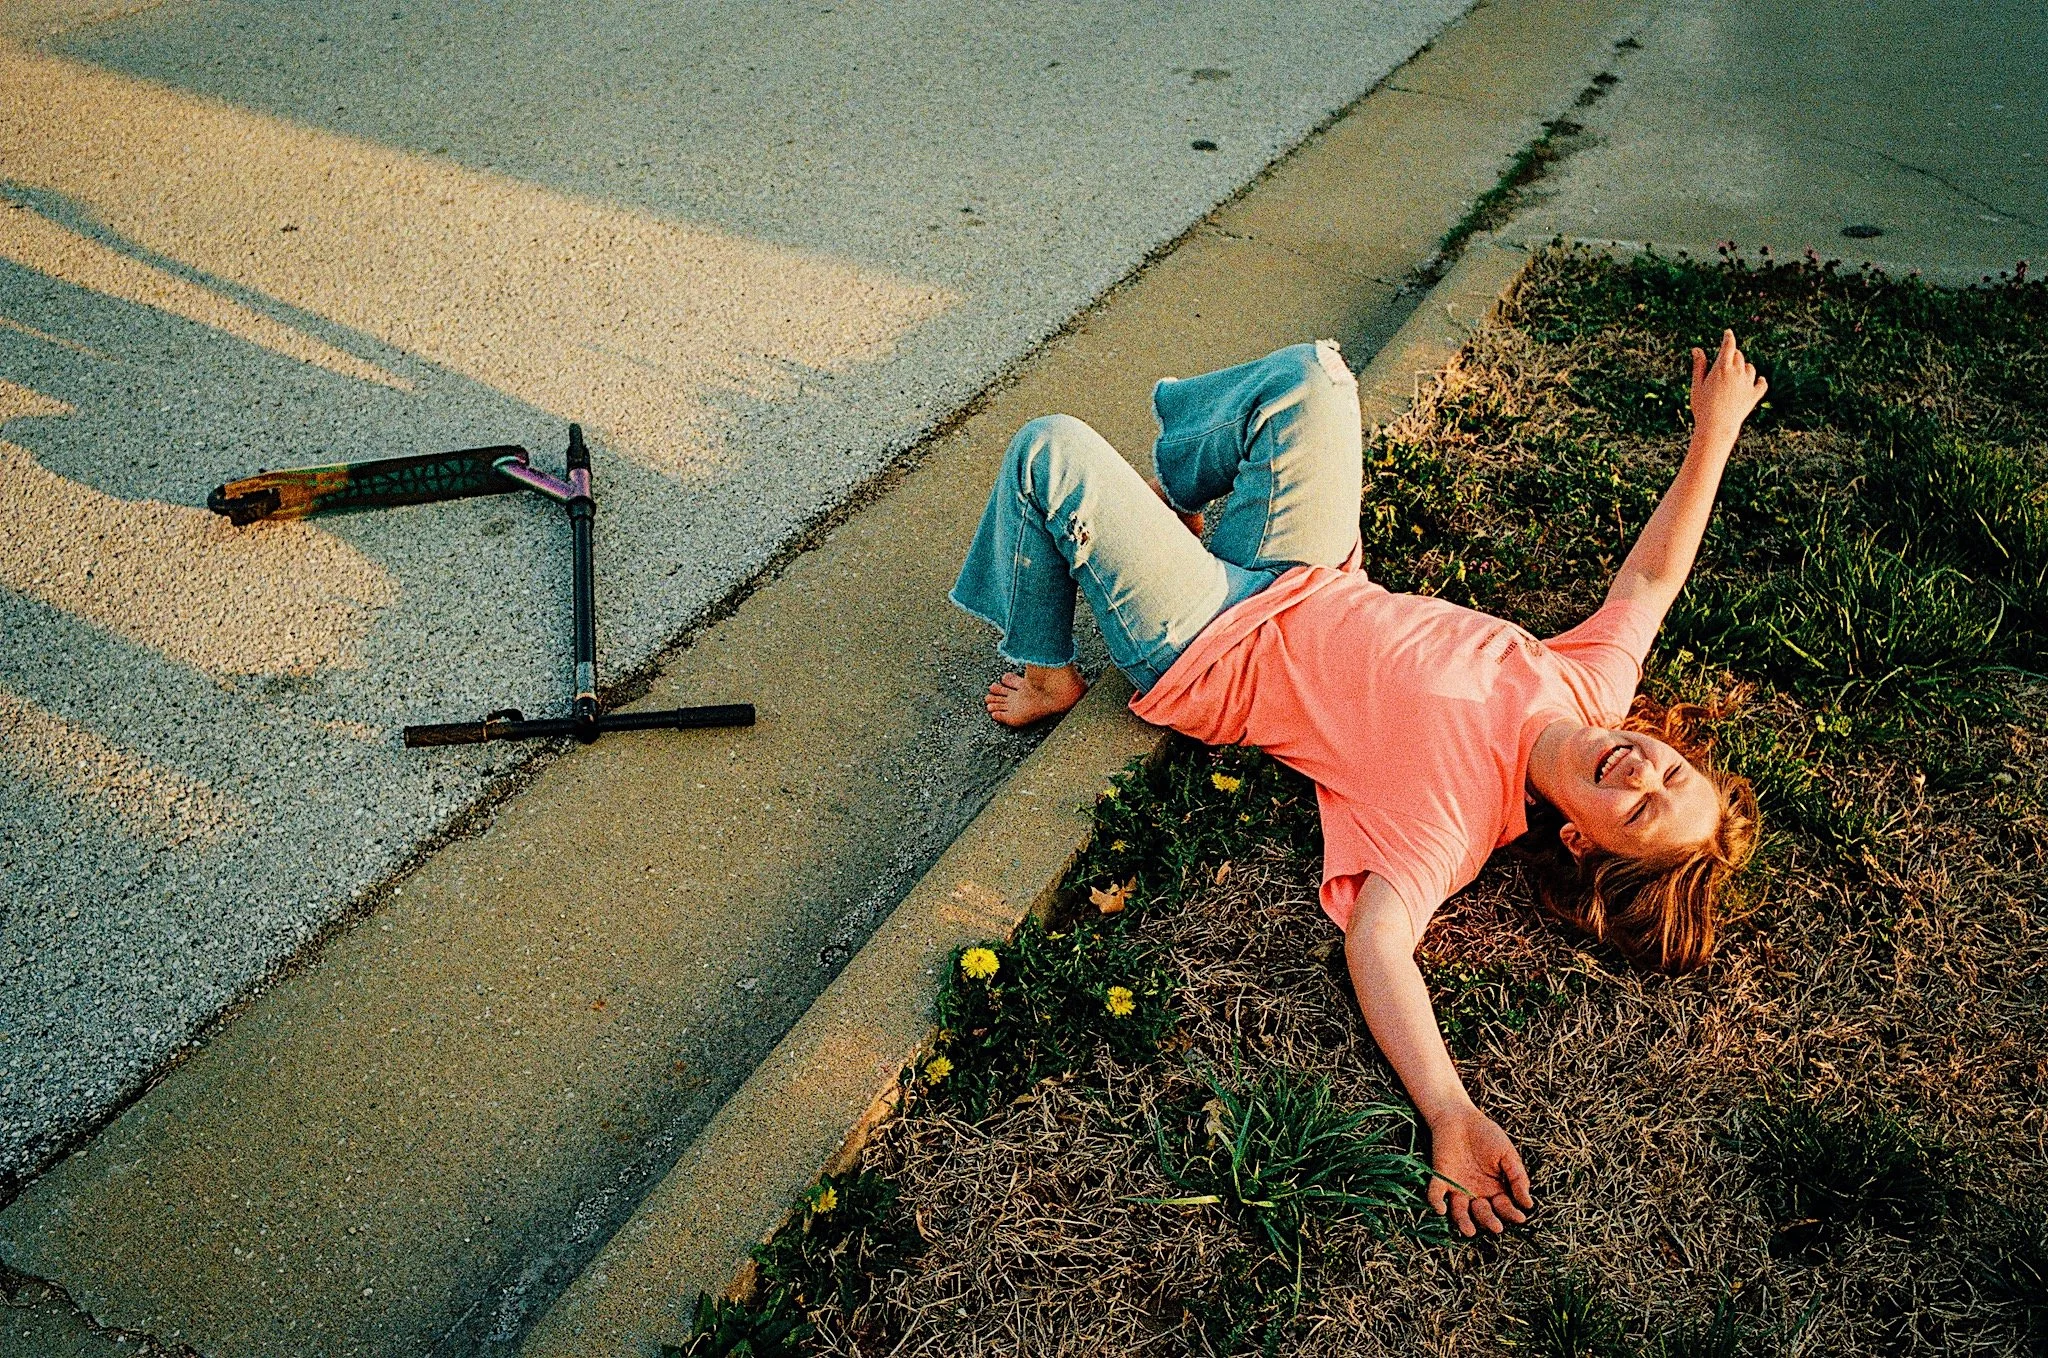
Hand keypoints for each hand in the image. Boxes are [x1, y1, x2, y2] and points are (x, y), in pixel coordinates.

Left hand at [1426, 1105, 1532, 1236]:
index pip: (1504, 1208)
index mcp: (1495, 1189)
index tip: (1519, 1217)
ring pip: (1459, 1212)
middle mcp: (1476, 1194)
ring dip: (1463, 1222)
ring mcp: (1457, 1188)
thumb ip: (1517, 1178)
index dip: (1511, 1214)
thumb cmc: (1486, 1135)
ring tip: (1469, 1231)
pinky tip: (1441, 1209)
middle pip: (1483, 1214)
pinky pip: (1436, 1195)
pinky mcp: (1440, 1179)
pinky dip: (1437, 1202)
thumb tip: (1528, 1204)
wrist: (1460, 1117)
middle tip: (1496, 1226)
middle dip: (1489, 1221)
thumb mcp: (1507, 1155)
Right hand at [1689, 329, 1767, 448]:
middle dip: (1733, 356)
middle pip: (1738, 356)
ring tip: (1736, 376)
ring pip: (1750, 368)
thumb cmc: (1702, 407)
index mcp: (1721, 368)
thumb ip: (1699, 366)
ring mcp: (1747, 383)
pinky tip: (1758, 381)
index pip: (1728, 346)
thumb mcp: (1697, 385)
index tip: (1728, 333)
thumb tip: (1697, 349)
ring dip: (1744, 368)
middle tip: (1725, 363)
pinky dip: (1760, 381)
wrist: (1717, 427)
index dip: (1729, 337)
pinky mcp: (1754, 395)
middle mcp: (1737, 372)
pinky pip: (1761, 383)